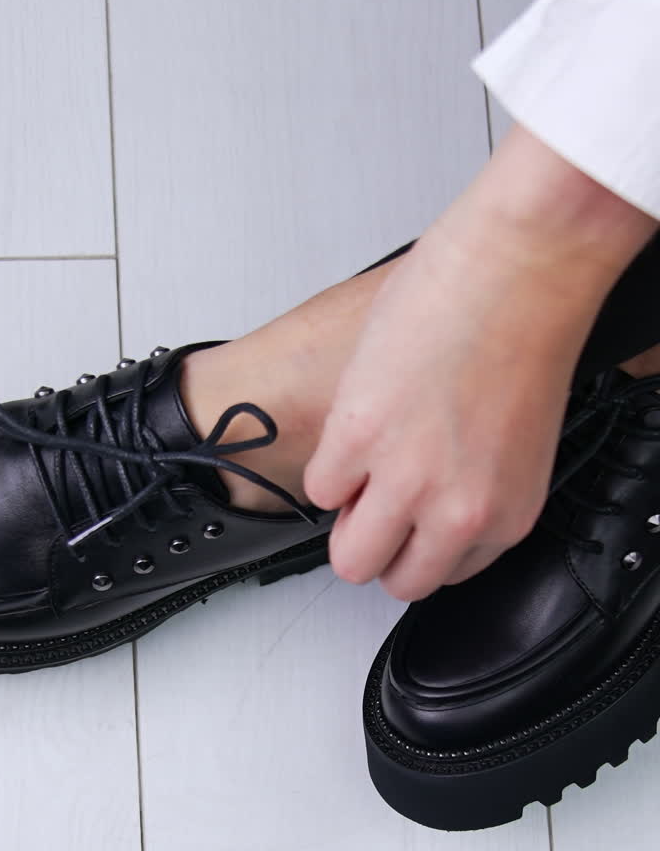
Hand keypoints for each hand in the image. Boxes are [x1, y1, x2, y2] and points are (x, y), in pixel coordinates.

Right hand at [304, 126, 657, 601]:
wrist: (518, 270)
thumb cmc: (530, 331)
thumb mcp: (519, 445)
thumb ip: (477, 490)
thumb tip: (431, 504)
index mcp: (507, 516)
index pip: (444, 574)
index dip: (418, 543)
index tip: (408, 520)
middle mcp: (458, 511)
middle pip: (394, 580)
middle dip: (379, 545)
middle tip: (375, 502)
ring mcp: (405, 481)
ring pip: (350, 557)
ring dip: (348, 518)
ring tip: (362, 470)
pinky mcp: (358, 441)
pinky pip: (320, 488)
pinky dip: (329, 462)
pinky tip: (357, 423)